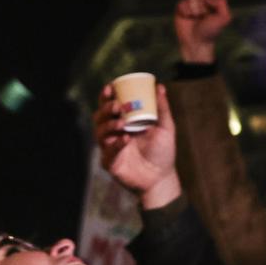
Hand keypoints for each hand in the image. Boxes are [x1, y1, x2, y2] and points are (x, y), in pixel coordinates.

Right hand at [95, 83, 181, 208]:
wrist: (161, 178)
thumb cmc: (162, 152)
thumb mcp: (166, 128)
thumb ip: (162, 108)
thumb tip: (160, 87)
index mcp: (123, 121)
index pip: (109, 106)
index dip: (106, 96)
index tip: (110, 87)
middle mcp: (113, 133)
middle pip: (99, 117)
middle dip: (106, 109)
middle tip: (118, 106)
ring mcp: (110, 148)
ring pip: (100, 133)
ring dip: (109, 125)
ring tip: (123, 123)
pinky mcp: (110, 163)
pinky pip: (108, 152)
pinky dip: (116, 144)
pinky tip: (125, 139)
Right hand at [173, 0, 232, 64]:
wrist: (196, 42)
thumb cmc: (211, 31)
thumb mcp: (224, 17)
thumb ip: (222, 2)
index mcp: (213, 3)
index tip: (213, 9)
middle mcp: (202, 3)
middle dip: (204, 6)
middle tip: (204, 17)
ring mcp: (191, 5)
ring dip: (195, 9)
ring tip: (196, 18)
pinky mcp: (181, 9)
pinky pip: (182, 3)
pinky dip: (185, 11)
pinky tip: (187, 18)